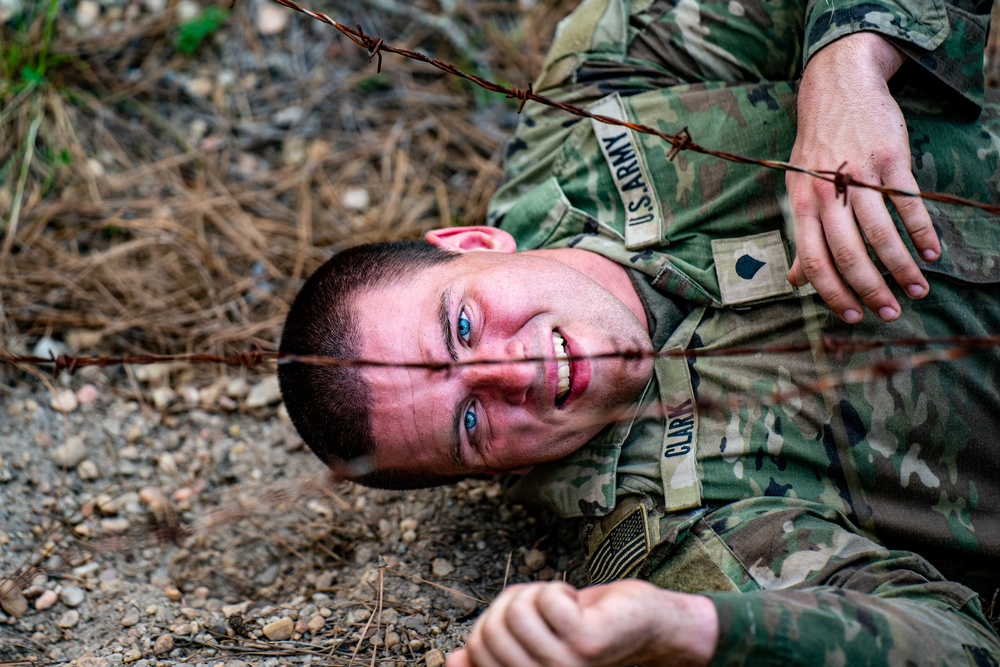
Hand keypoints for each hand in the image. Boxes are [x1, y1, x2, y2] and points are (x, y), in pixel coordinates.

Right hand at [445, 580, 717, 666]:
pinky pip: (545, 600)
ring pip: (516, 612)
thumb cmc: (586, 626)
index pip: (475, 649)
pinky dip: (557, 590)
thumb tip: (452, 660)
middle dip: (511, 604)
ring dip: (537, 595)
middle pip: (491, 630)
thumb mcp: (531, 635)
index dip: (489, 620)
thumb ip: (495, 648)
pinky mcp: (585, 645)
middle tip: (544, 608)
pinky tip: (578, 603)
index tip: (520, 617)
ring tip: (562, 606)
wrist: (647, 625)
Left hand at [786, 32, 939, 322]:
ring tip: (918, 290)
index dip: (833, 294)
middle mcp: (827, 193)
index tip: (852, 317)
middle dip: (872, 290)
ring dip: (903, 268)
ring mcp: (859, 175)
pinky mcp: (890, 159)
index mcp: (801, 205)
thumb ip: (800, 236)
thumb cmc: (817, 147)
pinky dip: (922, 231)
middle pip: (849, 254)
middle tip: (891, 312)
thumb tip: (796, 281)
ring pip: (881, 234)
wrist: (837, 86)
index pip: (814, 261)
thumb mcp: (798, 188)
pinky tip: (932, 252)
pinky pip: (908, 203)